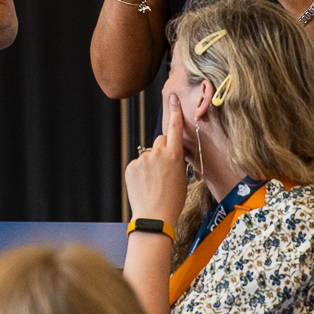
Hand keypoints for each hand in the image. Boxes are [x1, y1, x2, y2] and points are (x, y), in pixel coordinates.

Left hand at [124, 93, 189, 223]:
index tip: (172, 98)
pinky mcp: (131, 166)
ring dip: (151, 163)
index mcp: (174, 155)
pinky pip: (138, 164)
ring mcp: (142, 159)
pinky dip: (141, 172)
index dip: (174, 111)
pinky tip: (145, 185)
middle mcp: (157, 153)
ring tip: (154, 182)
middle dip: (163, 150)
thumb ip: (177, 161)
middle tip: (164, 169)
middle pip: (160, 141)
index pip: (174, 128)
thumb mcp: (182, 178)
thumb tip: (173, 154)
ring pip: (149, 154)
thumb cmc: (173, 200)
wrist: (154, 216)